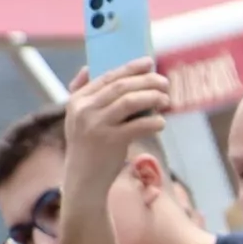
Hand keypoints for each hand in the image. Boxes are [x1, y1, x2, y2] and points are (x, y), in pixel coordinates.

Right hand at [59, 61, 170, 207]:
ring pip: (131, 101)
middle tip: (165, 82)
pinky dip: (154, 122)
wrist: (84, 181)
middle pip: (122, 86)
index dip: (130, 67)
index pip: (107, 76)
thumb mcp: (78, 119)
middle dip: (147, 81)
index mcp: (77, 101)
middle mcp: (84, 111)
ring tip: (165, 100)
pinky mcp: (109, 142)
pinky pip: (139, 125)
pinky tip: (161, 123)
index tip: (149, 62)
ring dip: (153, 97)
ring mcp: (96, 126)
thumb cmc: (88, 146)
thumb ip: (84, 94)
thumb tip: (88, 67)